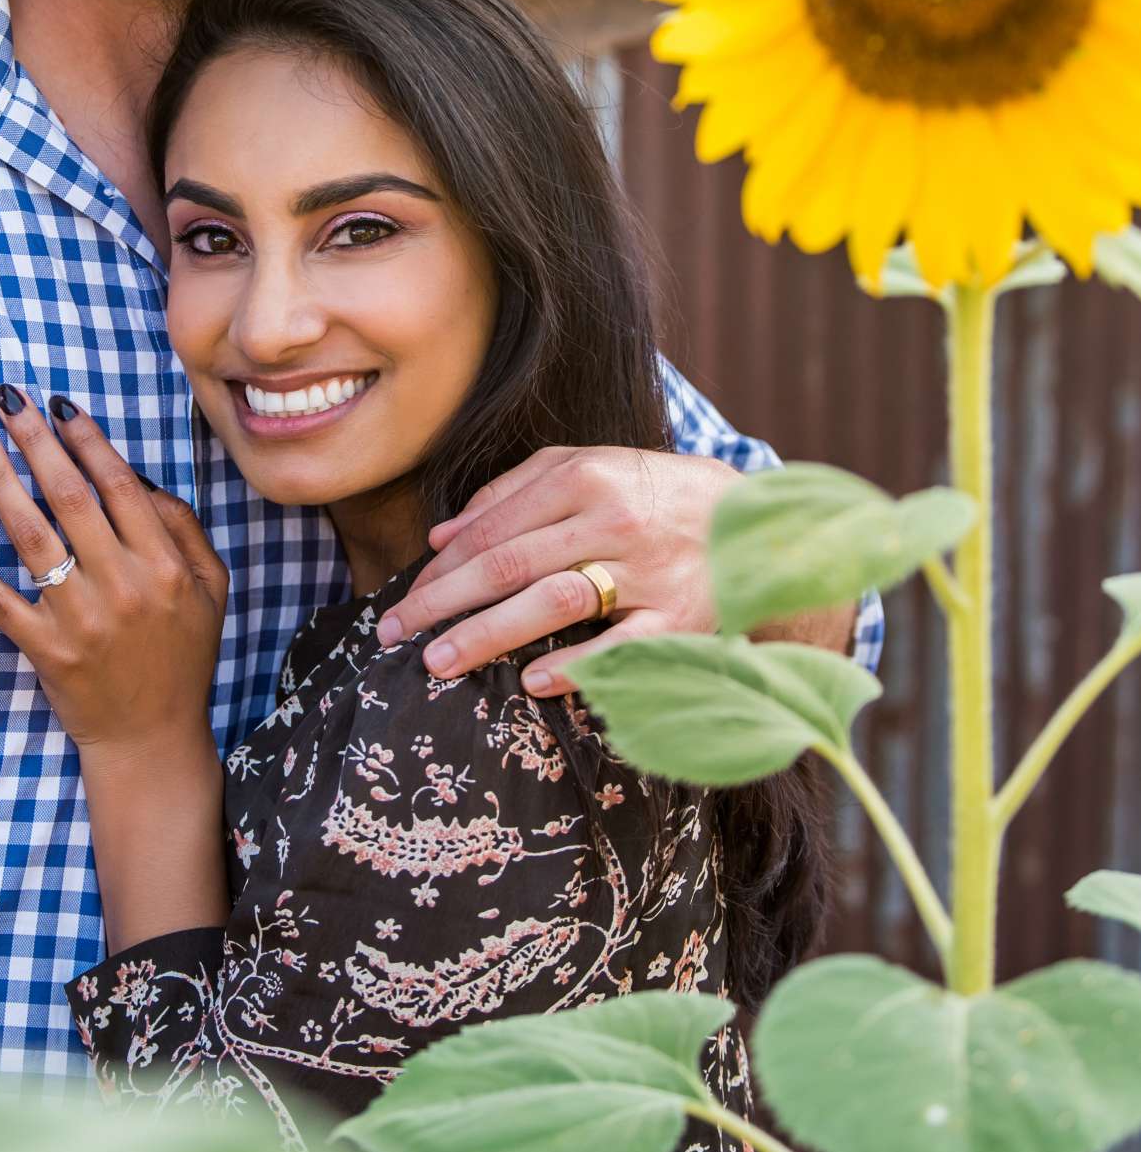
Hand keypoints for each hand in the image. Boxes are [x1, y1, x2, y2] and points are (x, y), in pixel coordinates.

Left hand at [0, 389, 228, 760]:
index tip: (59, 403)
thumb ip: (182, 528)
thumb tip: (135, 475)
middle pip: (69, 497)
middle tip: (5, 396)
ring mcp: (79, 618)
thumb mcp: (210, 588)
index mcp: (164, 566)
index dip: (87, 439)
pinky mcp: (43, 649)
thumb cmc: (182, 655)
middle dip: (35, 440)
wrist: (152, 738)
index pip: (119, 486)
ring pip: (29, 535)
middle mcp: (122, 586)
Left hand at [376, 444, 736, 693]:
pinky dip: (577, 666)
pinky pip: (622, 647)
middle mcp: (614, 520)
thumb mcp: (586, 468)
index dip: (442, 567)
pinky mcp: (681, 618)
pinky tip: (532, 683)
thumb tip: (441, 534)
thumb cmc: (651, 494)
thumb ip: (511, 491)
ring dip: (489, 635)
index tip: (404, 599)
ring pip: (555, 602)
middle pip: (511, 564)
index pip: (494, 528)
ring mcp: (649, 571)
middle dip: (444, 603)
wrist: (754, 521)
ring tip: (440, 661)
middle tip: (397, 634)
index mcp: (585, 477)